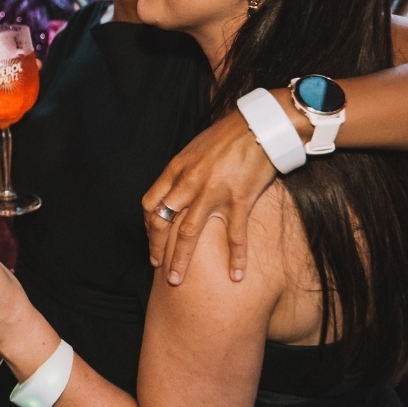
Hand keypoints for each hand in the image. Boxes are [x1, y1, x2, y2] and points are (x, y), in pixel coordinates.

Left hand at [142, 110, 276, 285]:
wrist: (259, 125)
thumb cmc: (227, 135)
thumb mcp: (194, 149)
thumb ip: (183, 171)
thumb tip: (174, 188)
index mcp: (176, 169)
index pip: (150, 203)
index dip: (148, 225)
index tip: (151, 238)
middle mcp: (189, 183)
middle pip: (162, 222)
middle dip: (157, 248)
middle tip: (158, 267)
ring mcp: (212, 193)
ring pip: (188, 234)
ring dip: (180, 260)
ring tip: (176, 281)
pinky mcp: (239, 200)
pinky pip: (234, 235)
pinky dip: (236, 258)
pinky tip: (236, 275)